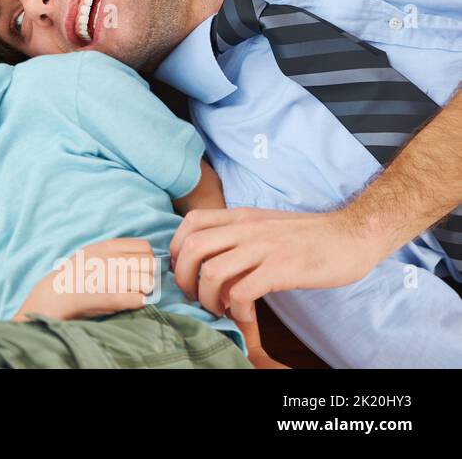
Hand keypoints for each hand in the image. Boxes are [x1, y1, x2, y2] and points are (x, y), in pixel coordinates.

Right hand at [15, 238, 156, 321]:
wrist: (56, 293)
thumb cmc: (75, 273)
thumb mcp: (94, 250)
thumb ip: (116, 249)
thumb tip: (143, 255)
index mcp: (109, 246)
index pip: (146, 247)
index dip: (146, 258)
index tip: (139, 268)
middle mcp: (113, 259)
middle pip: (151, 264)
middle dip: (148, 274)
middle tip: (138, 283)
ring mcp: (113, 278)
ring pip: (149, 282)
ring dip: (144, 290)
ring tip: (132, 293)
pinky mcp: (113, 298)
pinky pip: (139, 299)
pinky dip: (138, 302)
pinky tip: (129, 302)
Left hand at [169, 207, 381, 322]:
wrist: (354, 234)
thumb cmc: (309, 236)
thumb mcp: (266, 227)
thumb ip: (238, 239)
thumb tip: (210, 267)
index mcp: (241, 216)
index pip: (190, 222)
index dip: (177, 249)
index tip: (186, 270)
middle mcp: (247, 228)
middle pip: (191, 248)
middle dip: (184, 278)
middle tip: (195, 296)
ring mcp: (263, 247)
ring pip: (211, 272)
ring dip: (207, 298)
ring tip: (218, 309)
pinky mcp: (281, 269)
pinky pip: (242, 292)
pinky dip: (236, 309)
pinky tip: (244, 315)